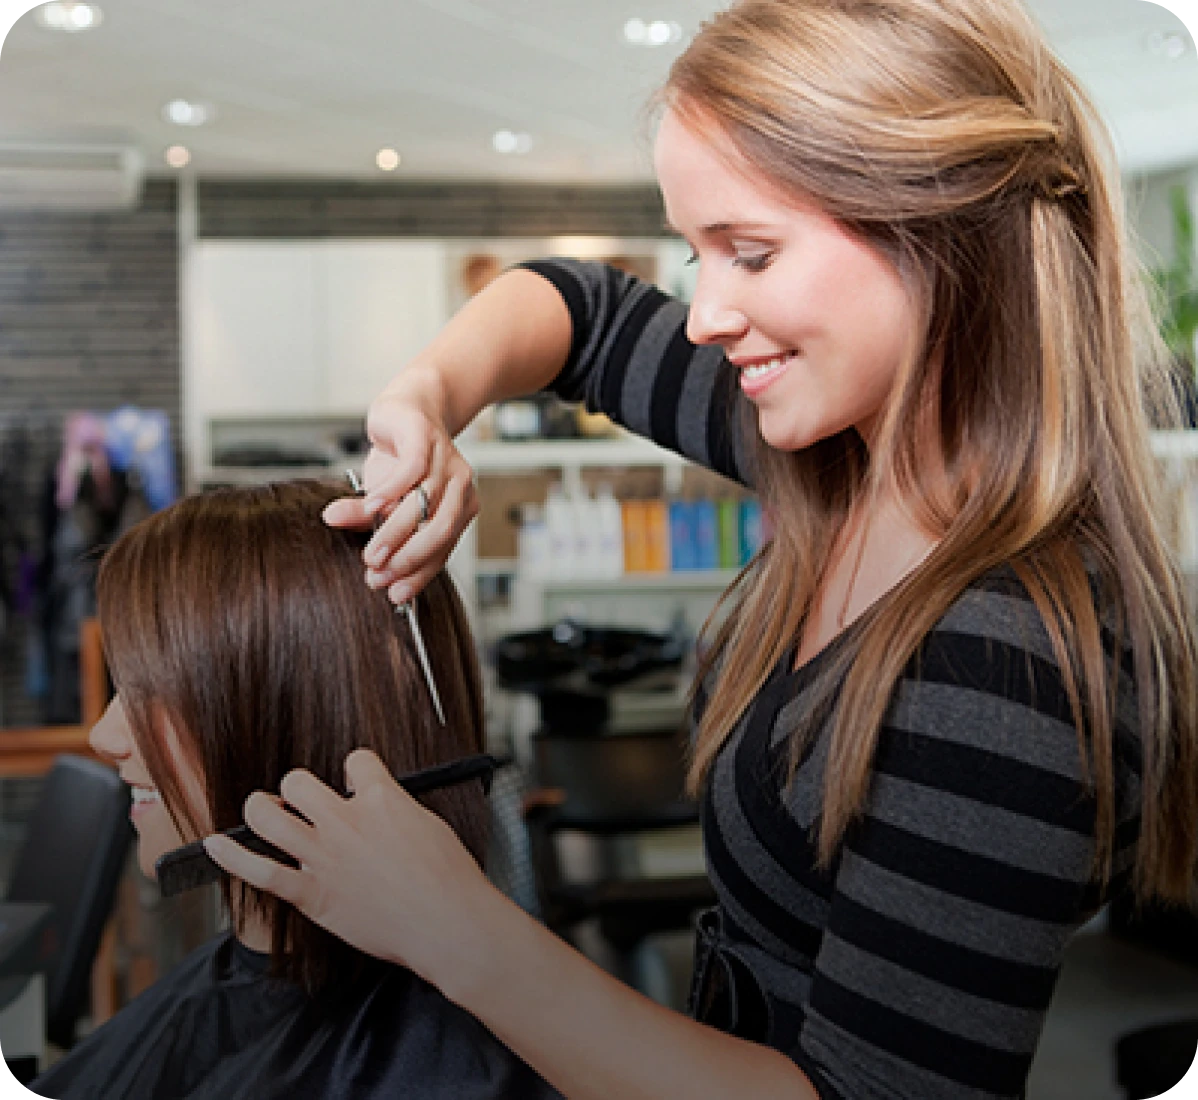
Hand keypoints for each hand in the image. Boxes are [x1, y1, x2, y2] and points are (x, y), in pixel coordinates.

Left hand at [204, 749, 496, 989]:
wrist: (446, 923)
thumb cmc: (447, 878)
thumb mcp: (429, 824)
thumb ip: (396, 810)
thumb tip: (381, 808)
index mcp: (380, 799)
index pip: (355, 760)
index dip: (353, 770)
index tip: (353, 783)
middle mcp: (346, 821)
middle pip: (298, 781)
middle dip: (297, 787)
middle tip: (302, 802)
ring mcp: (324, 856)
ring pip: (268, 815)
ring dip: (260, 808)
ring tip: (263, 810)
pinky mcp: (311, 894)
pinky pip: (259, 871)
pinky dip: (230, 857)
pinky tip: (213, 846)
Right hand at [323, 374, 478, 604]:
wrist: (408, 407)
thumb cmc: (399, 459)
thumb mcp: (380, 497)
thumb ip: (363, 516)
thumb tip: (332, 524)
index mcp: (458, 508)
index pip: (442, 549)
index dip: (418, 573)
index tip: (395, 595)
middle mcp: (460, 488)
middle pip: (439, 532)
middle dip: (408, 559)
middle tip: (377, 574)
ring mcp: (447, 462)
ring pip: (425, 507)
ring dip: (395, 534)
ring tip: (371, 552)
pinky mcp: (426, 440)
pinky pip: (411, 473)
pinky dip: (390, 494)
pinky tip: (370, 509)